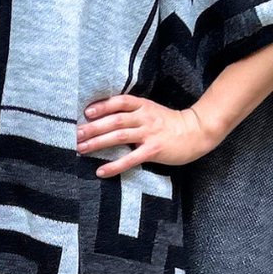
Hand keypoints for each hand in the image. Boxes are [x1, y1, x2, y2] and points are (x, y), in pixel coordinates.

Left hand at [76, 94, 215, 177]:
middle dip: (93, 127)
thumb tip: (107, 118)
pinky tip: (101, 171)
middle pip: (115, 120)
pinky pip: (130, 159)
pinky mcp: (154, 150)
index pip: (120, 102)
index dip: (102, 106)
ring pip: (119, 136)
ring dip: (98, 142)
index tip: (86, 112)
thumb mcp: (152, 111)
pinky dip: (114, 165)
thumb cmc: (170, 123)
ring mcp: (149, 133)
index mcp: (143, 105)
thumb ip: (133, 112)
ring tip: (81, 148)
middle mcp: (144, 117)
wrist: (196, 132)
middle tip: (76, 133)